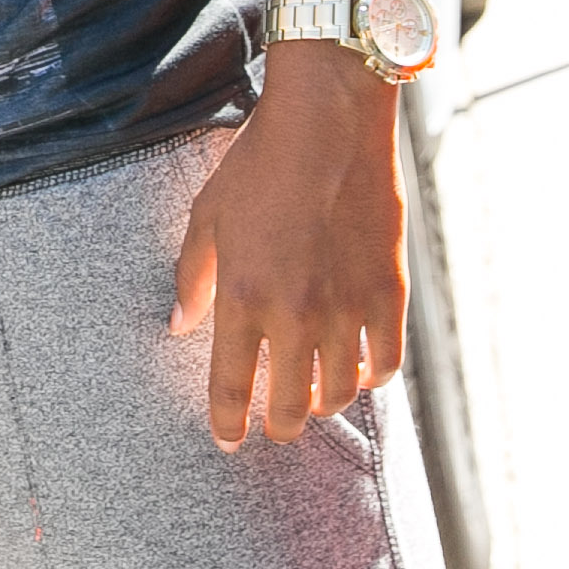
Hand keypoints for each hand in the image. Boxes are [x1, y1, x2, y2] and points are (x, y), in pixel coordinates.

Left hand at [170, 52, 405, 446]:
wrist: (326, 128)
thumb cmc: (256, 166)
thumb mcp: (206, 217)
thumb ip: (192, 277)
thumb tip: (179, 326)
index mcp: (243, 296)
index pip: (231, 384)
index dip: (227, 421)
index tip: (226, 441)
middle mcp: (296, 313)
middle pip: (290, 402)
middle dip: (278, 425)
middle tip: (273, 427)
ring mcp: (347, 308)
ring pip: (340, 391)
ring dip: (323, 406)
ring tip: (312, 401)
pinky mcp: (389, 294)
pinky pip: (386, 363)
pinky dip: (371, 379)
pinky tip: (357, 374)